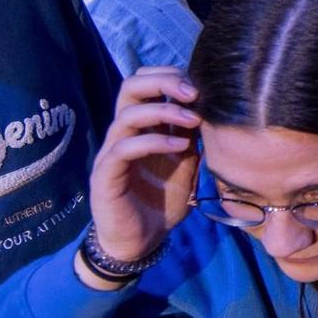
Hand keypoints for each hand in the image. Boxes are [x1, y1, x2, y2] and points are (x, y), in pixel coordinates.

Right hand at [87, 68, 199, 266]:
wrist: (142, 241)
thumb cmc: (161, 202)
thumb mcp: (185, 164)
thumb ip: (191, 136)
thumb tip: (211, 108)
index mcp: (140, 126)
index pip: (144, 82)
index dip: (169, 76)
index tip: (200, 86)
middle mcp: (122, 133)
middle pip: (130, 87)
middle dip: (163, 82)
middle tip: (194, 92)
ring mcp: (111, 152)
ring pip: (127, 115)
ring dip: (164, 111)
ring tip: (193, 119)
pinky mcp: (105, 175)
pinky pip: (123, 149)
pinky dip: (154, 142)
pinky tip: (180, 146)